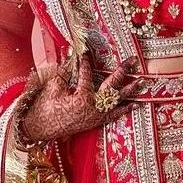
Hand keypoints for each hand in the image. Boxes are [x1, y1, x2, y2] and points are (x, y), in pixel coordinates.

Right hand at [19, 53, 143, 142]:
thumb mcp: (52, 88)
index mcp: (82, 98)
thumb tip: (70, 55)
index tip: (87, 52)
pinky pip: (114, 115)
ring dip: (130, 90)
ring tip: (142, 81)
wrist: (39, 130)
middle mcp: (93, 107)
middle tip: (133, 60)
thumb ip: (64, 72)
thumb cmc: (43, 109)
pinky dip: (124, 109)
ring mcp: (96, 116)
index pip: (87, 74)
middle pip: (111, 86)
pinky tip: (134, 104)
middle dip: (122, 71)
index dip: (86, 62)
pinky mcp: (95, 122)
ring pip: (117, 101)